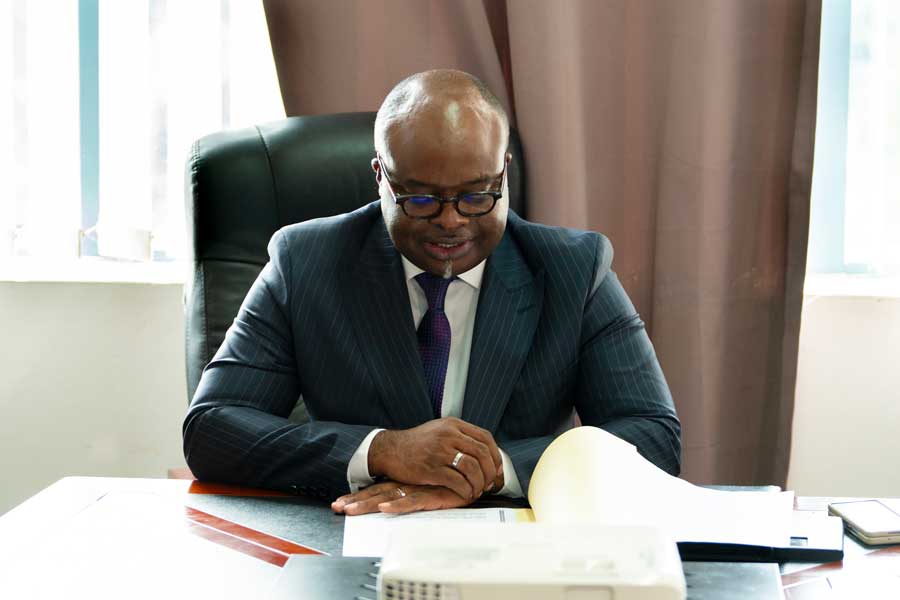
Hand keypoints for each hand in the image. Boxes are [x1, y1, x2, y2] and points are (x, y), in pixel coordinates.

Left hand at [331, 481, 470, 515]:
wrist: (472, 475)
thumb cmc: (450, 481)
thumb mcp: (428, 488)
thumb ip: (416, 492)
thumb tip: (394, 499)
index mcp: (404, 484)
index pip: (376, 490)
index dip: (358, 497)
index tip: (338, 503)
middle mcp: (406, 486)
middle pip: (376, 494)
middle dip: (356, 502)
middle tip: (336, 507)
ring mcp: (417, 490)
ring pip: (387, 497)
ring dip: (367, 505)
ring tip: (348, 510)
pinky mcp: (430, 497)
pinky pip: (412, 502)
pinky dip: (398, 506)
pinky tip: (386, 508)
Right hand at [368, 417, 502, 500]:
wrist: (390, 450)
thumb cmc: (418, 443)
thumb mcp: (440, 430)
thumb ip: (461, 437)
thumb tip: (486, 452)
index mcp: (453, 425)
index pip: (485, 438)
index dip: (495, 455)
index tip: (497, 469)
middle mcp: (448, 435)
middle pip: (481, 453)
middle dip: (490, 471)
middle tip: (489, 484)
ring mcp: (439, 451)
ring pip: (472, 468)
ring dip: (479, 483)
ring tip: (477, 490)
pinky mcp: (431, 468)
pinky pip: (457, 481)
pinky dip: (465, 490)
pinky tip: (465, 494)